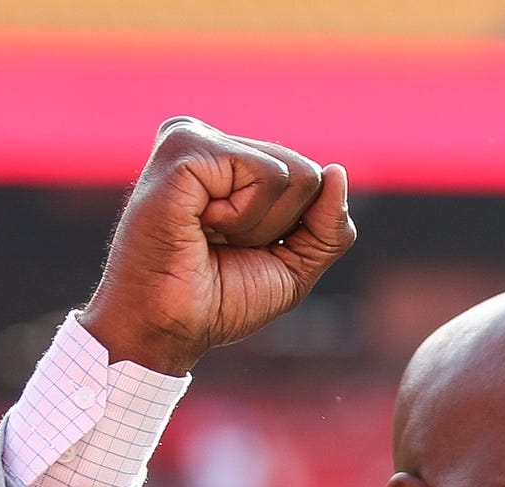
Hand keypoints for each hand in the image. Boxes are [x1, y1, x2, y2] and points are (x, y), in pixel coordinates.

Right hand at [79, 118, 355, 374]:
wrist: (166, 329)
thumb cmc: (219, 300)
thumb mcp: (294, 266)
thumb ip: (329, 226)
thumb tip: (337, 171)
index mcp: (228, 160)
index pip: (309, 179)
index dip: (293, 231)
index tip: (240, 251)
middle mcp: (209, 141)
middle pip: (307, 174)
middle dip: (280, 228)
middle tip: (222, 246)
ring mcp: (195, 138)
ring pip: (293, 173)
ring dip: (259, 226)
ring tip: (209, 236)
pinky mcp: (186, 148)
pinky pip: (267, 175)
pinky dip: (244, 217)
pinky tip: (201, 225)